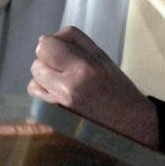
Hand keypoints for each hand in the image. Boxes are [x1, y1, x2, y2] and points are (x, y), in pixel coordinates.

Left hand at [27, 26, 157, 146]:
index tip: (62, 50)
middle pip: (37, 62)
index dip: (52, 44)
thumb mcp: (102, 58)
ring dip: (44, 80)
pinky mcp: (54, 120)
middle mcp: (69, 87)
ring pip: (33, 81)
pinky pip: (36, 100)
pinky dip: (44, 96)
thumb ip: (75, 42)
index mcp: (84, 68)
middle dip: (48, 62)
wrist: (131, 126)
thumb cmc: (118, 90)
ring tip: (64, 85)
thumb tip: (46, 40)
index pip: (47, 44)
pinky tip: (61, 98)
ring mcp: (59, 106)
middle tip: (65, 69)